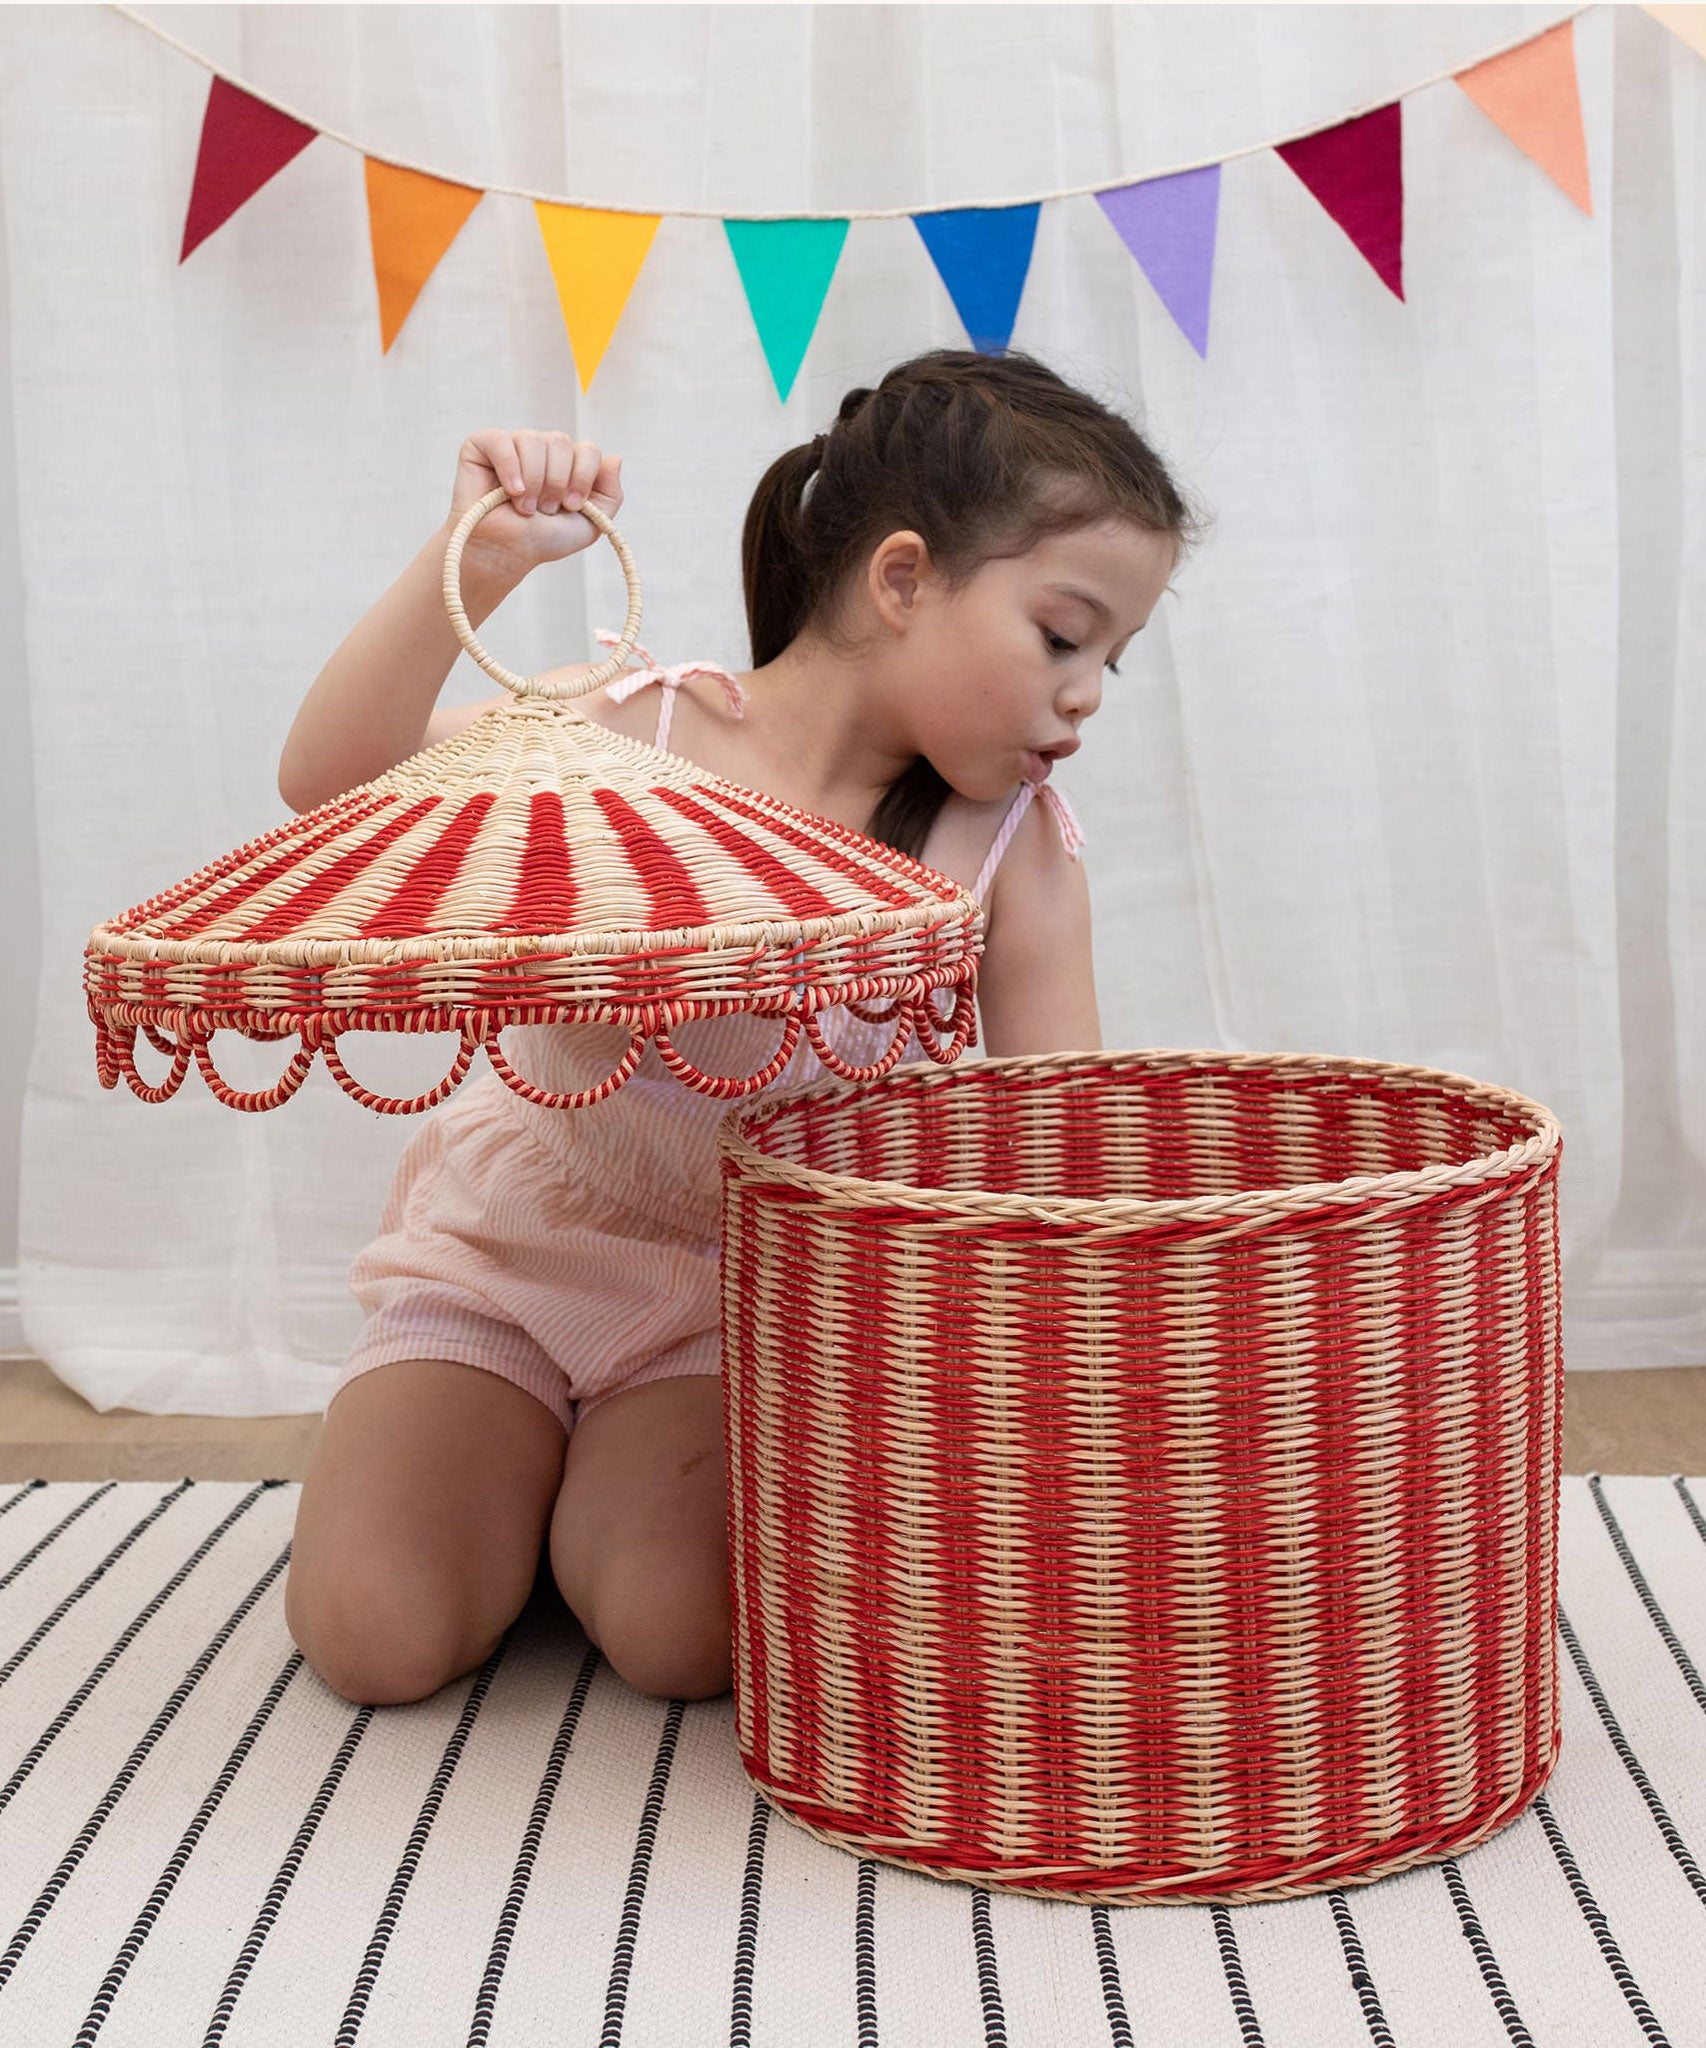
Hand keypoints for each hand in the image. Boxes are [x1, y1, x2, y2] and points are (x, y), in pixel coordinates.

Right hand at [447, 429, 623, 578]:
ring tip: (526, 508)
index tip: (572, 506)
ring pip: (533, 440)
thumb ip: (610, 494)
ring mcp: (512, 445)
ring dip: (534, 481)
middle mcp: (541, 448)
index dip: (582, 477)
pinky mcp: (482, 447)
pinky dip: (509, 467)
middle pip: (560, 441)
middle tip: (546, 510)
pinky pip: (500, 440)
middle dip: (557, 482)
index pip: (588, 449)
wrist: (506, 553)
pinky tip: (511, 491)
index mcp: (567, 462)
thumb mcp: (591, 523)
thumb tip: (616, 457)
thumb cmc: (544, 539)